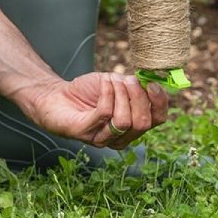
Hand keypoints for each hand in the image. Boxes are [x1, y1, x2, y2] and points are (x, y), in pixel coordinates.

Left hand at [25, 72, 168, 149]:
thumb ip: (136, 86)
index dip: (159, 102)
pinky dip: (106, 92)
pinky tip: (102, 82)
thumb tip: (151, 81)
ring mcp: (102, 138)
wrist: (57, 95)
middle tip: (128, 79)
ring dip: (120, 95)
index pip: (158, 119)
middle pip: (143, 123)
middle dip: (138, 97)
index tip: (152, 83)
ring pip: (124, 121)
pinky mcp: (84, 133)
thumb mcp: (118, 84)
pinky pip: (104, 113)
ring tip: (111, 80)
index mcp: (134, 124)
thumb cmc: (90, 91)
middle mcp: (121, 137)